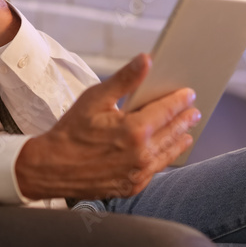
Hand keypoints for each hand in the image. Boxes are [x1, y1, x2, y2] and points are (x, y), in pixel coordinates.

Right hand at [14, 53, 201, 200]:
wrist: (51, 168)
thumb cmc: (71, 131)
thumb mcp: (95, 98)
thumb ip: (125, 79)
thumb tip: (147, 59)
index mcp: (135, 130)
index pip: (168, 111)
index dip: (180, 100)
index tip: (189, 93)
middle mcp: (141, 154)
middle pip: (173, 132)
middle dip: (185, 120)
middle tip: (194, 111)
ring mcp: (138, 174)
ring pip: (168, 154)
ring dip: (180, 140)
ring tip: (187, 132)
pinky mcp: (131, 186)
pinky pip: (155, 170)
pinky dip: (164, 159)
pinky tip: (165, 153)